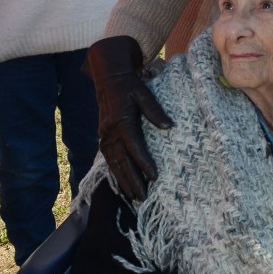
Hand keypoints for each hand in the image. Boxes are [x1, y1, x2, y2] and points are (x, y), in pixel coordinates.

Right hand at [84, 36, 171, 199]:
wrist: (108, 76)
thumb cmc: (130, 84)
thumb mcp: (144, 93)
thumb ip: (155, 111)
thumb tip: (170, 126)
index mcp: (121, 120)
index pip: (134, 146)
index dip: (144, 162)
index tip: (154, 177)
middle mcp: (110, 130)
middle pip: (122, 160)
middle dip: (132, 180)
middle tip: (143, 197)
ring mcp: (104, 134)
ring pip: (113, 162)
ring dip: (123, 180)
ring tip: (133, 197)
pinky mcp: (103, 135)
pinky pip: (108, 158)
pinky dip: (115, 172)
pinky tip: (122, 183)